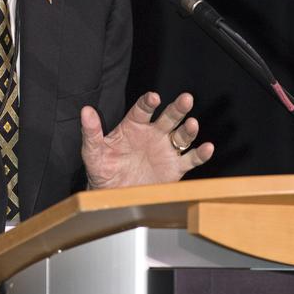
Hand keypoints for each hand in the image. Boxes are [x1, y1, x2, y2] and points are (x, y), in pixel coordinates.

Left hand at [81, 91, 213, 189]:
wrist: (113, 195)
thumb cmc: (103, 170)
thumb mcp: (93, 152)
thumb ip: (91, 132)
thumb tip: (85, 111)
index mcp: (134, 126)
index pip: (143, 110)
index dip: (149, 102)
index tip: (153, 98)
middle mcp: (153, 134)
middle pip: (169, 117)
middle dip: (177, 108)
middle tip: (186, 98)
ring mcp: (166, 150)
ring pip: (182, 136)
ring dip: (189, 129)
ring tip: (192, 124)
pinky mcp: (175, 167)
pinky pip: (191, 159)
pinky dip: (201, 154)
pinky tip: (208, 148)